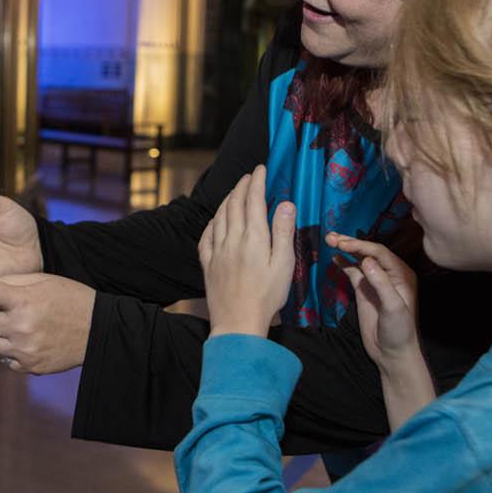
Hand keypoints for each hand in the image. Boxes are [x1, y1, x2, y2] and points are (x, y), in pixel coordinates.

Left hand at [0, 271, 94, 373]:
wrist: (99, 330)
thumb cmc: (71, 298)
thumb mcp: (43, 282)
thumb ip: (11, 285)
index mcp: (23, 299)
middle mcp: (19, 325)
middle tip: (7, 308)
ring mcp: (23, 349)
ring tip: (23, 325)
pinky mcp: (28, 367)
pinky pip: (4, 357)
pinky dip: (10, 349)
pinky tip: (31, 340)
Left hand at [197, 165, 294, 337]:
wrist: (238, 323)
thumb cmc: (267, 297)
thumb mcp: (283, 264)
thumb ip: (283, 232)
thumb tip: (285, 203)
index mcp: (253, 238)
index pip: (253, 201)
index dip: (257, 182)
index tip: (261, 169)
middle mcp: (231, 240)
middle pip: (234, 204)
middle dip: (242, 186)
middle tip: (249, 176)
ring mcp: (217, 252)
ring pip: (219, 217)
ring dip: (227, 200)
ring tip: (235, 192)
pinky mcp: (208, 264)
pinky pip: (206, 236)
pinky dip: (212, 222)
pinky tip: (216, 221)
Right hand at [325, 233, 419, 370]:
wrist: (392, 353)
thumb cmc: (399, 331)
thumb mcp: (393, 307)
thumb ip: (381, 283)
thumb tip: (367, 260)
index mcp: (401, 274)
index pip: (380, 253)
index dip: (361, 246)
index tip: (343, 244)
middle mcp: (389, 274)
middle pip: (368, 252)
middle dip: (351, 243)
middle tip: (332, 237)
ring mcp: (375, 281)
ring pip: (359, 259)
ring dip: (345, 249)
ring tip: (329, 240)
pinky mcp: (364, 290)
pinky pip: (353, 271)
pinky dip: (343, 263)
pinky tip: (334, 257)